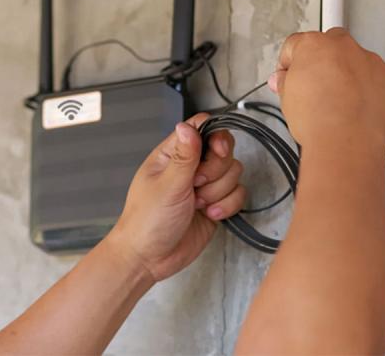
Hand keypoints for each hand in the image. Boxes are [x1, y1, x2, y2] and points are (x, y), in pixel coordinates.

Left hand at [108, 113, 245, 282]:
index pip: (201, 128)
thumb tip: (187, 126)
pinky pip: (237, 194)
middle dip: (216, 171)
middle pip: (223, 150)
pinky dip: (227, 206)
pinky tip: (209, 215)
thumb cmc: (147, 221)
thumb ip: (185, 155)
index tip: (218, 151)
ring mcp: (204, 186)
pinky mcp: (215, 204)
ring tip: (198, 204)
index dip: (215, 136)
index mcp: (173, 155)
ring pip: (233, 173)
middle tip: (196, 185)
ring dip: (219, 192)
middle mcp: (191, 167)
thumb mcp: (167, 185)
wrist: (149, 258)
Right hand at [268, 28, 384, 147]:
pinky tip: (361, 112)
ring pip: (359, 63)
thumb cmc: (318, 120)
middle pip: (331, 46)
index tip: (291, 77)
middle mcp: (344, 47)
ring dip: (351, 78)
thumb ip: (285, 81)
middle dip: (325, 63)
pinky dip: (372, 92)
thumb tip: (283, 80)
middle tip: (319, 90)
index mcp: (314, 45)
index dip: (291, 64)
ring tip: (342, 106)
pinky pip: (380, 81)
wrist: (347, 141)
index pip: (296, 45)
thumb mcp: (286, 99)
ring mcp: (371, 61)